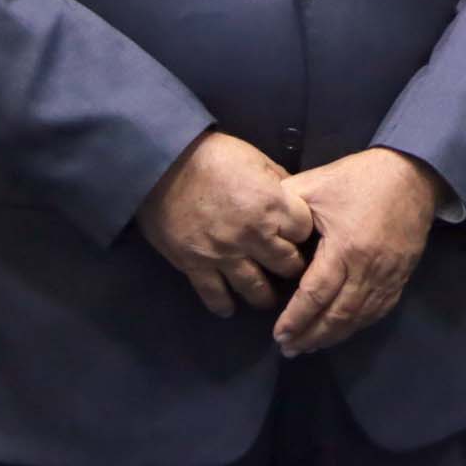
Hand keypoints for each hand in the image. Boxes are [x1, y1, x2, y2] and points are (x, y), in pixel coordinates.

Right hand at [137, 131, 312, 316]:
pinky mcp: (195, 264)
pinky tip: (228, 310)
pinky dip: (222, 305)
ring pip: (255, 287)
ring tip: (266, 299)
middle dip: (291, 266)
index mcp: (272, 206)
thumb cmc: (213, 156)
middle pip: (286, 264)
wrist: (161, 163)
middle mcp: (253, 236)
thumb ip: (280, 184)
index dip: (303, 232)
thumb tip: (294, 200)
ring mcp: (223, 254)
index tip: (297, 235)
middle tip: (288, 269)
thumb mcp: (258, 160)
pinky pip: (213, 293)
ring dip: (264, 296)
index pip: (304, 231)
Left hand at [271, 148, 439, 355]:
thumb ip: (284, 206)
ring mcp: (389, 275)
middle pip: (338, 315)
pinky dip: (359, 325)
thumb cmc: (359, 178)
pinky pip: (380, 309)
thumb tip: (258, 226)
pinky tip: (343, 331)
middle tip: (289, 348)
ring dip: (334, 336)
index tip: (278, 334)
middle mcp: (369, 268)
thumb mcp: (315, 183)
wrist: (412, 174)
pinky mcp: (402, 275)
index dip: (296, 319)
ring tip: (310, 346)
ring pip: (360, 317)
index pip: (315, 295)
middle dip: (311, 335)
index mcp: (344, 248)